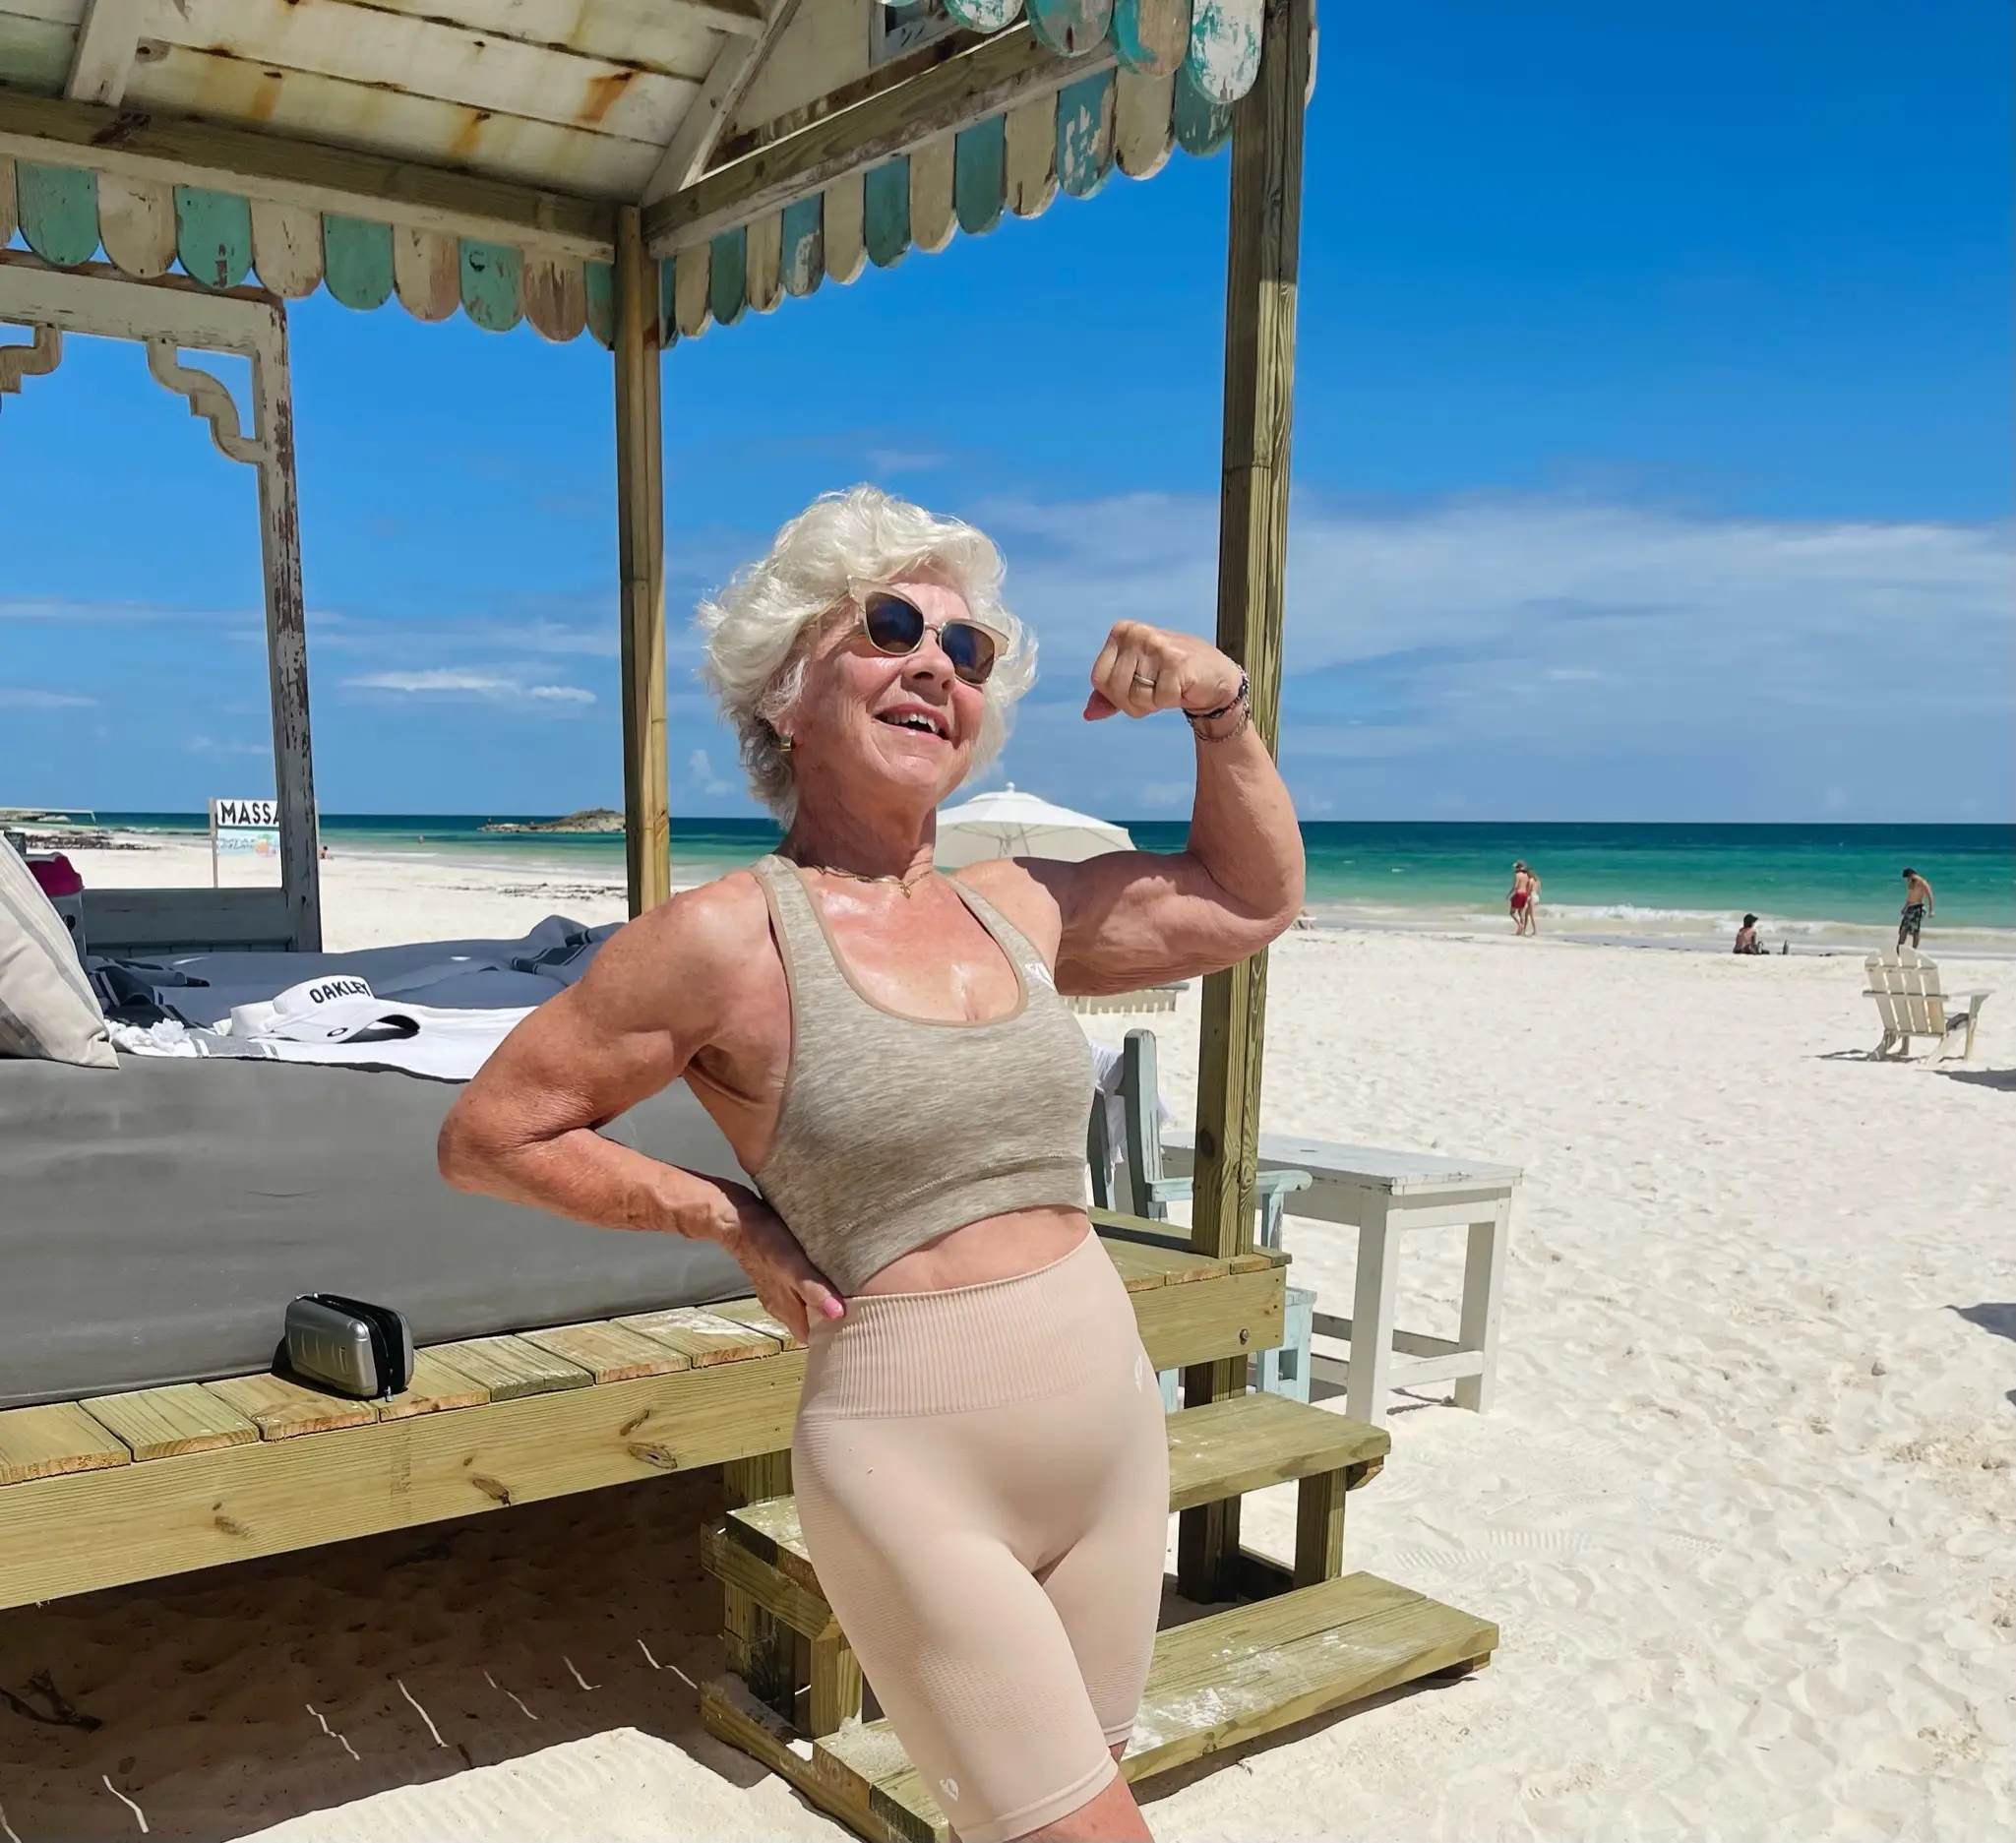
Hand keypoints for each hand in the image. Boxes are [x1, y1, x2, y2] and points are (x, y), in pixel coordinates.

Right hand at [716, 1189, 843, 1341]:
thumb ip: (813, 1290)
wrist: (735, 1217)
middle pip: (810, 1323)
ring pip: (804, 1305)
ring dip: (823, 1301)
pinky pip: (798, 1286)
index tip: (857, 1326)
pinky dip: (814, 1285)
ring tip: (849, 1291)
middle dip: (832, 1319)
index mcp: (785, 1309)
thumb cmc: (764, 1241)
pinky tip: (825, 1272)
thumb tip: (838, 1314)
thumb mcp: (792, 1266)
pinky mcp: (776, 1271)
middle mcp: (780, 1303)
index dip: (833, 1336)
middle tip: (860, 1307)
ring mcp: (776, 1288)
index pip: (813, 1338)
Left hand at [1084, 622, 1242, 722]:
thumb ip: (1110, 695)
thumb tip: (1088, 714)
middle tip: (1158, 688)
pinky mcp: (1175, 661)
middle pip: (1115, 690)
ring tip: (1171, 686)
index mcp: (1122, 632)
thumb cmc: (1173, 676)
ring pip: (1136, 697)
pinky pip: (1159, 700)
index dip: (1117, 695)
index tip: (1140, 685)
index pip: (1098, 679)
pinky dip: (1171, 701)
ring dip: (1154, 702)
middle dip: (1135, 702)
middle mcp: (1136, 633)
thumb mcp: (1136, 680)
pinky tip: (1183, 687)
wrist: (1216, 677)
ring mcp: (1155, 645)